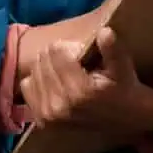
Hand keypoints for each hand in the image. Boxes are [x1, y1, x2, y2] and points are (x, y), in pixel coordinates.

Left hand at [20, 28, 152, 137]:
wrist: (126, 119)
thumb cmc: (124, 87)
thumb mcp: (123, 65)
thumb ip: (112, 48)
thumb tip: (104, 31)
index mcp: (80, 91)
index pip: (57, 52)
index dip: (69, 45)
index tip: (81, 50)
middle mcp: (60, 105)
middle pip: (44, 61)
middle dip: (57, 54)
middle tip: (74, 59)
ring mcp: (49, 116)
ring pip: (34, 72)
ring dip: (47, 65)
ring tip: (65, 70)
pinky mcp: (43, 121)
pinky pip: (27, 87)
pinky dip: (37, 80)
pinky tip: (53, 80)